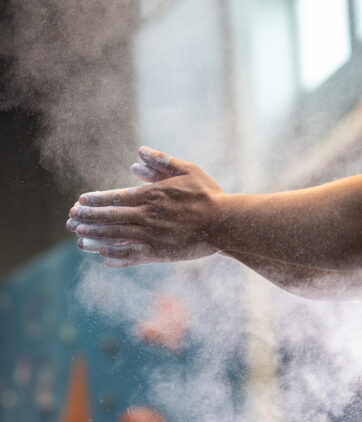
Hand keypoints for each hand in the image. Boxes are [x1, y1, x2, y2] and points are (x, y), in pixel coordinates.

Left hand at [68, 146, 225, 266]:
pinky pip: (132, 257)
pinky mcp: (159, 253)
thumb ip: (162, 161)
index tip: (79, 202)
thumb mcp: (188, 170)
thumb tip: (138, 154)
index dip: (96, 201)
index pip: (116, 198)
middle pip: (110, 218)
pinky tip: (103, 259)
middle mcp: (147, 216)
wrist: (225, 224)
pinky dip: (116, 258)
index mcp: (152, 195)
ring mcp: (151, 236)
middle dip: (88, 219)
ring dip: (95, 238)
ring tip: (78, 239)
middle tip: (70, 221)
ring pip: (116, 237)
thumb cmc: (208, 195)